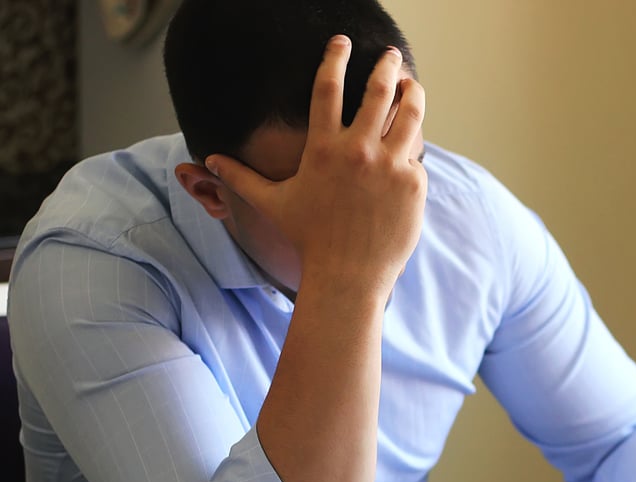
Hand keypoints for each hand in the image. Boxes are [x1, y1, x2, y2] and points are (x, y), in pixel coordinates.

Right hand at [205, 35, 426, 301]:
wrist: (348, 277)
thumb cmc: (308, 241)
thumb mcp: (273, 205)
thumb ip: (242, 178)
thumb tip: (209, 161)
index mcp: (323, 149)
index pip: (327, 86)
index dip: (335, 57)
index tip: (342, 41)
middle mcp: (358, 151)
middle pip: (378, 89)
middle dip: (386, 64)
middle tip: (391, 55)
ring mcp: (390, 166)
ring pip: (410, 112)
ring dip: (412, 92)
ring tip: (411, 86)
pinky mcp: (413, 184)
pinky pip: (417, 156)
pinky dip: (413, 150)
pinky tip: (411, 147)